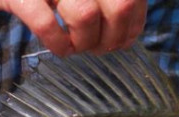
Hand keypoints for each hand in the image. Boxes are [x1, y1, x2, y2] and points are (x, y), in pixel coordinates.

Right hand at [0, 0, 146, 55]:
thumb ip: (105, 5)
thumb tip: (128, 32)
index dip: (133, 25)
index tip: (121, 41)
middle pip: (118, 6)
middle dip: (112, 37)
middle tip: (97, 48)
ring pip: (86, 15)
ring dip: (84, 42)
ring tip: (75, 46)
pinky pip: (45, 23)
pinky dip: (57, 44)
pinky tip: (60, 49)